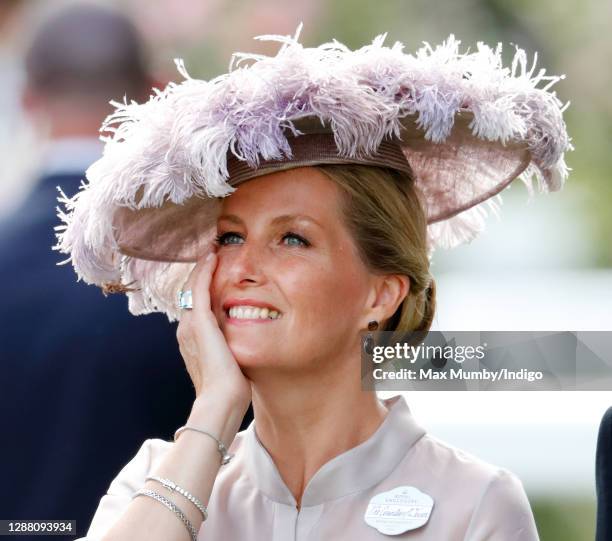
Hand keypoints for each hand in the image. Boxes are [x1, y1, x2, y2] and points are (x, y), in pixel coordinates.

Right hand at [176, 250, 251, 409]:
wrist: (222, 401)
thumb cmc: (230, 389)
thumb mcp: (230, 362)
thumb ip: (231, 347)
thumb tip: (243, 344)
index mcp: (193, 340)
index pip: (197, 307)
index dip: (203, 287)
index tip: (215, 272)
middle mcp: (186, 330)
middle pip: (192, 294)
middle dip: (201, 273)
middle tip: (212, 253)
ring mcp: (191, 325)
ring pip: (194, 288)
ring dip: (202, 268)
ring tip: (212, 250)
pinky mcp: (200, 322)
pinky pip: (199, 288)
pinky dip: (205, 271)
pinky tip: (212, 257)